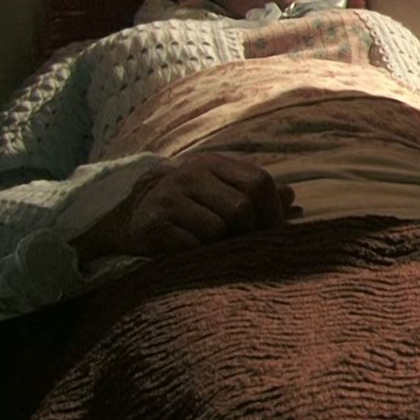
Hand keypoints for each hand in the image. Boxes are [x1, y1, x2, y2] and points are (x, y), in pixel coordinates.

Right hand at [73, 151, 295, 262]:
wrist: (128, 216)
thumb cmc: (186, 205)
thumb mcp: (218, 190)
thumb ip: (253, 193)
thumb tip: (291, 196)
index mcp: (213, 163)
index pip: (259, 182)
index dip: (273, 212)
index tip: (273, 233)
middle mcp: (191, 173)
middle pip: (241, 208)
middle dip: (248, 233)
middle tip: (243, 247)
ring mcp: (170, 197)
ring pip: (218, 230)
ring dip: (221, 247)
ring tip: (212, 248)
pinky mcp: (154, 224)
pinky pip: (192, 248)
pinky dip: (199, 257)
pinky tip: (192, 255)